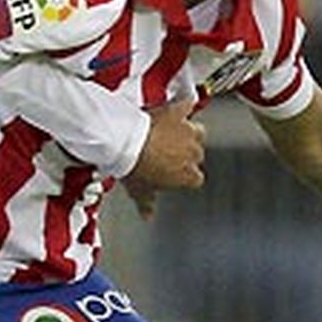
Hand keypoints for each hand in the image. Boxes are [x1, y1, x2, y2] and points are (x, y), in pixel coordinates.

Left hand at [121, 99, 205, 218]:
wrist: (125, 142)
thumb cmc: (134, 167)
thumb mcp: (139, 191)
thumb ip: (147, 204)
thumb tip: (147, 215)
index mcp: (187, 175)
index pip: (195, 178)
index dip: (184, 175)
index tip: (174, 174)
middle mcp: (193, 153)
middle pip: (197, 154)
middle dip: (184, 154)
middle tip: (166, 154)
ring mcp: (187, 131)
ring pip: (197, 132)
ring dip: (187, 133)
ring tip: (172, 134)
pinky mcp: (178, 112)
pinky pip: (187, 105)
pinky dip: (183, 106)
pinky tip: (177, 107)